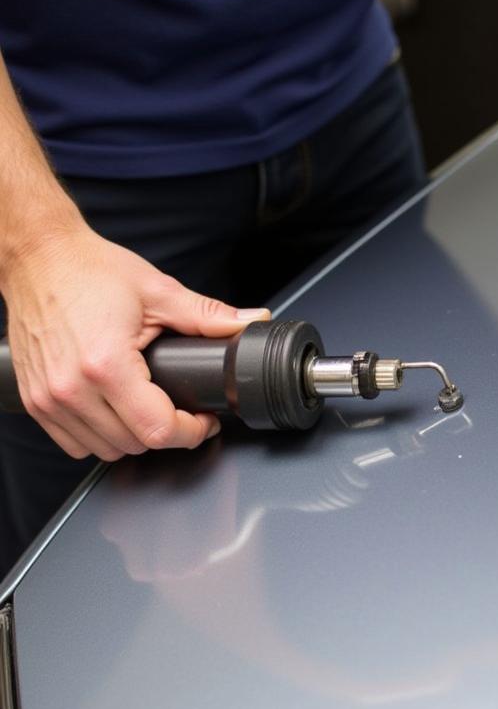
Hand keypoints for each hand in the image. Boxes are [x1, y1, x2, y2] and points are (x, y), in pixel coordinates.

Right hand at [1, 222, 268, 459]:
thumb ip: (208, 315)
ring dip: (135, 437)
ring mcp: (49, 398)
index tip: (204, 420)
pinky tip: (117, 410)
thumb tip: (252, 323)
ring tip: (150, 407)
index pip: (158, 430)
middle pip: (135, 445)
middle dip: (168, 432)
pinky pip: (75, 444)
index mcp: (105, 363)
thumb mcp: (158, 291)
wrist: (39, 258)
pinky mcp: (34, 400)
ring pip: (106, 450)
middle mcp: (72, 387)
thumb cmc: (89, 270)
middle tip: (182, 409)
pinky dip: (101, 436)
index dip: (192, 431)